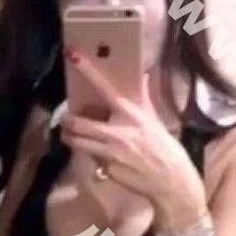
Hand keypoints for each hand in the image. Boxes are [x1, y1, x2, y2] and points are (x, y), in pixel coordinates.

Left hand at [61, 48, 207, 227]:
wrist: (171, 180)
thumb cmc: (163, 146)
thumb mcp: (153, 119)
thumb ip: (143, 98)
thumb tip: (142, 74)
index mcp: (132, 115)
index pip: (106, 89)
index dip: (88, 71)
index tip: (73, 55)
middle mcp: (118, 133)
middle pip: (78, 124)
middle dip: (66, 120)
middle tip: (65, 117)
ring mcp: (110, 154)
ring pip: (77, 142)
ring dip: (69, 137)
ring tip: (70, 134)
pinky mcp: (106, 170)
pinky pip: (91, 159)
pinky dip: (89, 155)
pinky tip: (95, 154)